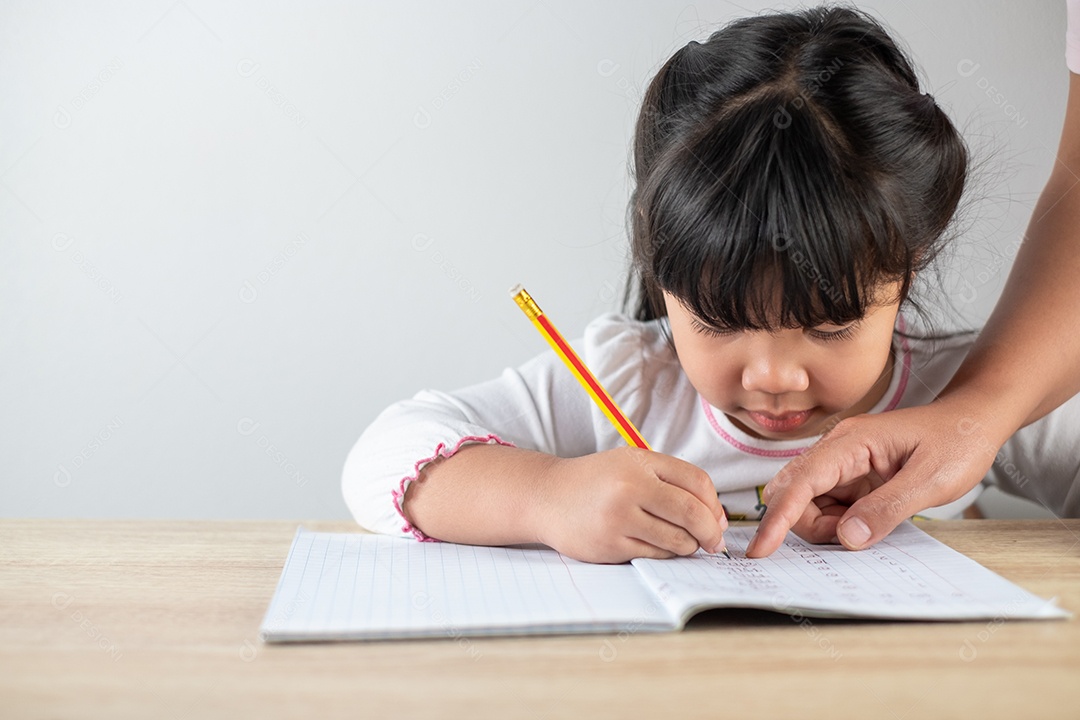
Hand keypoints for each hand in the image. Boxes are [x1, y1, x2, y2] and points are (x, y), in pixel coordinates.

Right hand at [536, 447, 727, 562]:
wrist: (546, 497)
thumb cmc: (594, 481)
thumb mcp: (630, 464)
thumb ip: (671, 481)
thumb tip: (717, 517)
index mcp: (639, 462)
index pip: (697, 482)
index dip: (715, 504)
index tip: (717, 518)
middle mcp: (629, 487)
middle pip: (692, 513)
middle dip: (711, 532)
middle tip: (714, 541)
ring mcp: (619, 518)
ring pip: (677, 540)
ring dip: (688, 546)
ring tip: (683, 543)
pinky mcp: (610, 545)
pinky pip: (655, 555)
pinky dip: (665, 554)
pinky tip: (657, 546)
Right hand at [744, 401, 1008, 557]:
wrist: (974, 421)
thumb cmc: (958, 440)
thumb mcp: (932, 479)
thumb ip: (888, 508)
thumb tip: (847, 538)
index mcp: (851, 443)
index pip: (801, 482)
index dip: (778, 517)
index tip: (761, 550)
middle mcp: (837, 451)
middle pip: (792, 493)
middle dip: (806, 524)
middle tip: (850, 538)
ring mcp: (841, 464)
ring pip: (807, 503)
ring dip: (826, 526)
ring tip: (869, 527)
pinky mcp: (850, 477)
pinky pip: (827, 506)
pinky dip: (838, 523)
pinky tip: (866, 522)